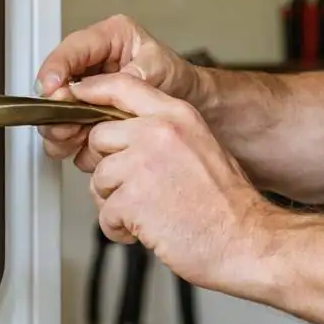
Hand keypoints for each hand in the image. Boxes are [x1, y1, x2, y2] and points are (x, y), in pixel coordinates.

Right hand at [34, 15, 201, 170]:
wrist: (190, 103)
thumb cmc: (177, 78)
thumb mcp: (160, 68)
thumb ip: (128, 76)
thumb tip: (97, 88)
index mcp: (109, 37)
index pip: (73, 48)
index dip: (55, 69)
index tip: (50, 89)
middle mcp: (92, 61)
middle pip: (57, 81)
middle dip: (57, 105)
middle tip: (63, 122)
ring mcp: (87, 88)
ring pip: (57, 108)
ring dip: (61, 126)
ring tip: (74, 137)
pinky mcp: (86, 112)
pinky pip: (67, 128)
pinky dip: (70, 141)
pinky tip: (80, 145)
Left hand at [71, 72, 274, 291]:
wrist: (245, 239)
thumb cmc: (226, 203)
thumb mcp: (201, 146)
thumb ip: (164, 132)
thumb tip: (125, 136)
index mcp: (177, 116)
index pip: (122, 85)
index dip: (92, 91)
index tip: (77, 97)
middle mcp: (159, 133)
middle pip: (99, 137)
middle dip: (109, 168)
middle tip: (134, 188)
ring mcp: (144, 164)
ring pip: (99, 179)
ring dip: (116, 203)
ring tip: (148, 213)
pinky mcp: (133, 199)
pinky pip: (104, 214)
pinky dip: (120, 229)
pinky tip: (147, 230)